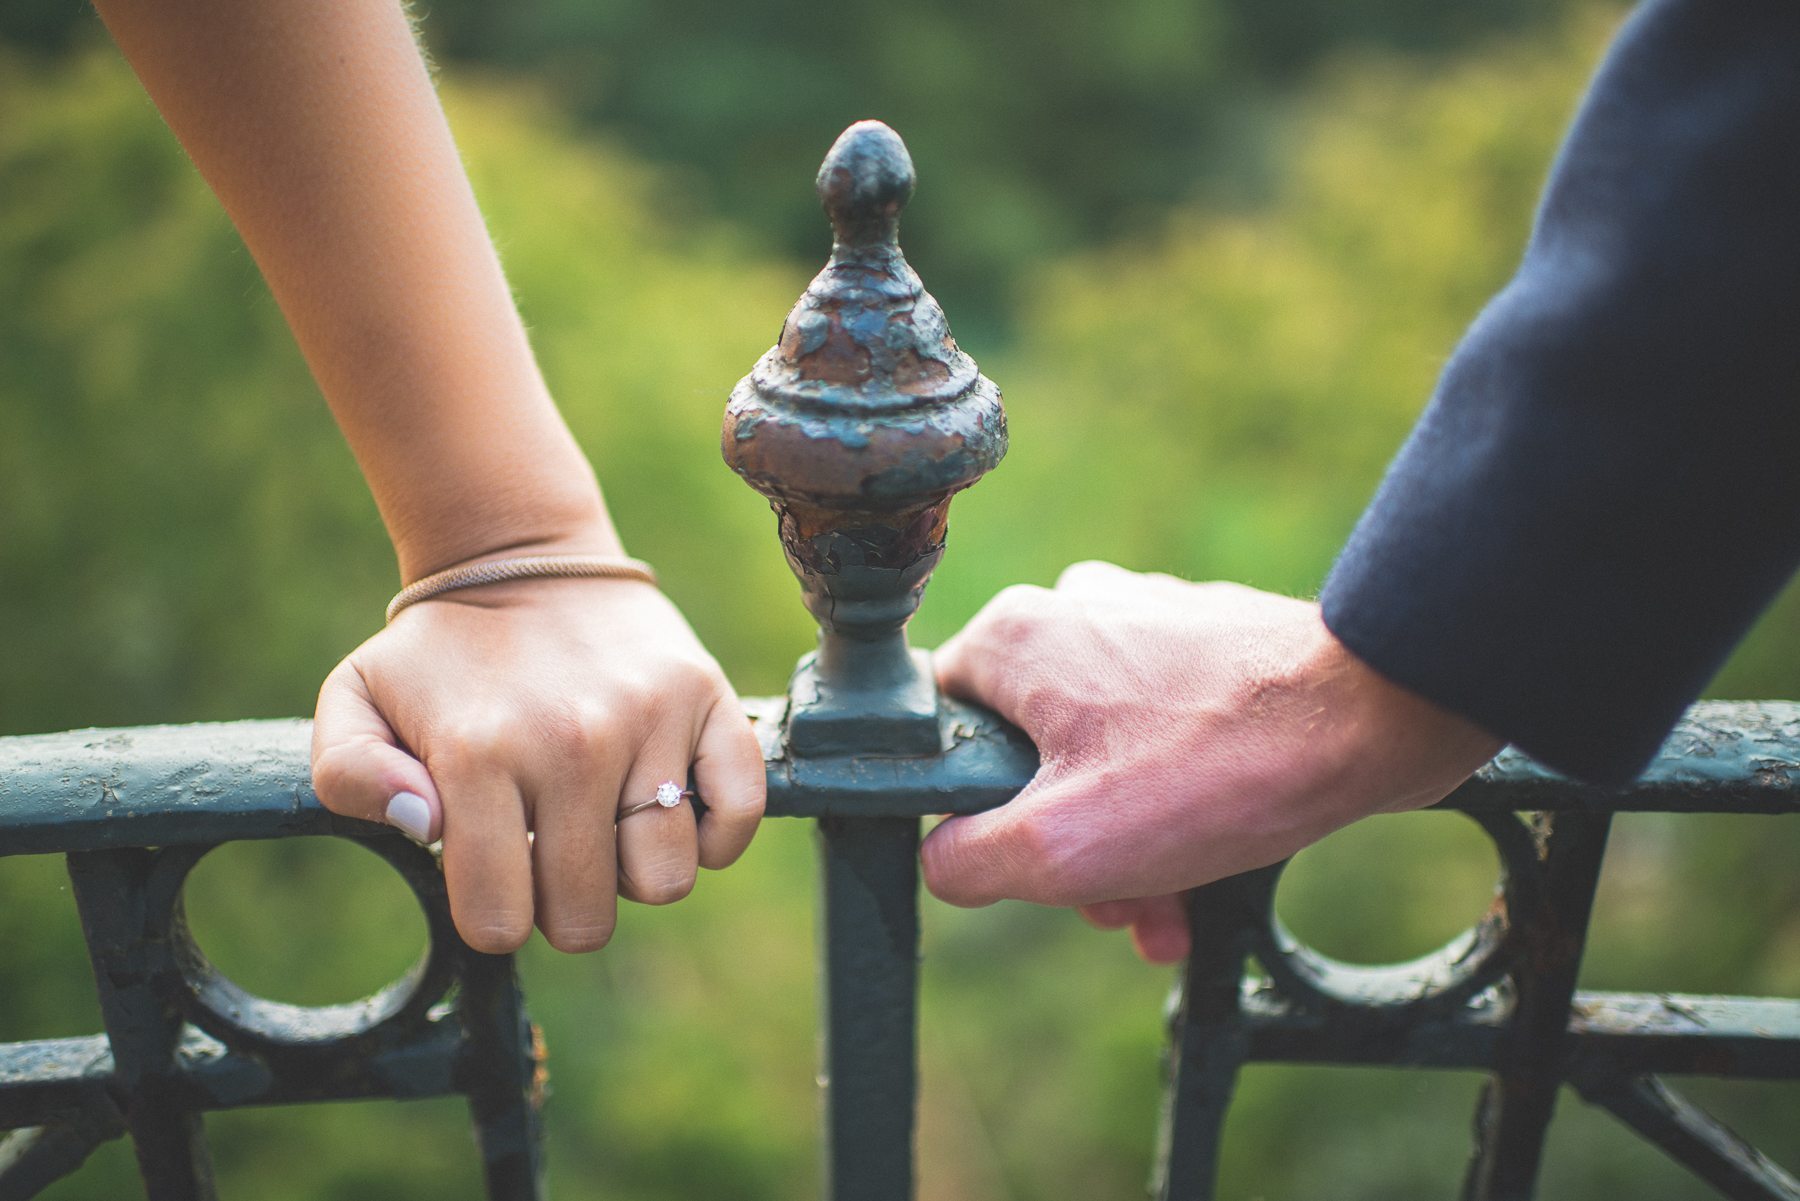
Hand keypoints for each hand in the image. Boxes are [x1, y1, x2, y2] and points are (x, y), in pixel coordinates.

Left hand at [311, 576, 764, 953]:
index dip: (493, 914)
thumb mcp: (355, 699)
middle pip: (587, 918)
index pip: (499, 920)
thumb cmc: (440, 653)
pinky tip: (667, 806)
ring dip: (634, 871)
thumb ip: (349, 775)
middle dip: (560, 903)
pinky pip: (737, 816)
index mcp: (480, 753)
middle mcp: (573, 741)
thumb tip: (425, 823)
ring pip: (667, 879)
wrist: (525, 556)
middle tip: (546, 843)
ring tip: (603, 820)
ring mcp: (652, 720)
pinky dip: (712, 835)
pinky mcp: (712, 700)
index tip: (493, 869)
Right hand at [920, 562, 1499, 963]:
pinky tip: (1209, 871)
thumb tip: (940, 859)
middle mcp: (1072, 609)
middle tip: (1116, 912)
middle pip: (1025, 755)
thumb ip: (964, 860)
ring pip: (1098, 756)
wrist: (1378, 714)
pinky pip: (1160, 737)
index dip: (965, 814)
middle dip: (1066, 851)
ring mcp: (1145, 621)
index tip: (1020, 867)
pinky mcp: (1208, 646)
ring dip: (1124, 845)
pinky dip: (1173, 805)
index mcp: (1013, 636)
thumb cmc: (1215, 771)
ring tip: (1170, 913)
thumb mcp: (1058, 847)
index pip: (934, 728)